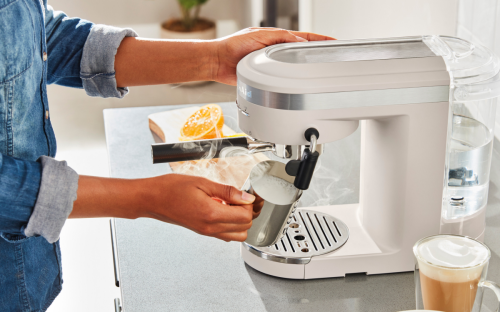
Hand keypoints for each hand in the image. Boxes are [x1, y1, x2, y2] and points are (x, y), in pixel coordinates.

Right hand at [142, 174, 256, 241]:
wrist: (152, 199)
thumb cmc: (171, 188)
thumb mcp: (202, 183)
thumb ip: (227, 191)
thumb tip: (246, 197)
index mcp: (211, 214)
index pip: (245, 217)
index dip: (247, 203)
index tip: (242, 193)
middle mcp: (210, 228)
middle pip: (244, 228)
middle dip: (245, 212)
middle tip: (236, 198)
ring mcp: (206, 232)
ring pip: (237, 235)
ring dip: (239, 220)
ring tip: (229, 204)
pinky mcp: (203, 232)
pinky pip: (225, 234)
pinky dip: (229, 224)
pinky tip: (220, 209)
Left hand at [213, 27, 334, 84]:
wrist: (217, 62)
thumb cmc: (232, 46)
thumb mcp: (259, 37)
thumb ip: (280, 39)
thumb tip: (299, 42)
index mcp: (276, 38)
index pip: (303, 38)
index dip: (319, 40)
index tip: (333, 42)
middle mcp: (274, 50)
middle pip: (301, 53)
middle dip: (316, 54)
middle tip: (332, 58)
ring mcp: (270, 64)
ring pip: (292, 66)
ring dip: (305, 69)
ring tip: (320, 71)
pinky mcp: (264, 76)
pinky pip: (281, 78)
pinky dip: (291, 80)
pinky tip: (299, 83)